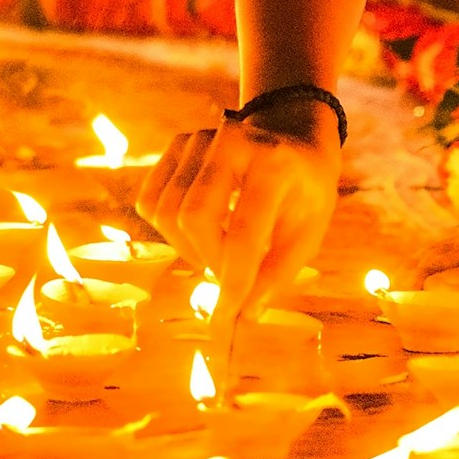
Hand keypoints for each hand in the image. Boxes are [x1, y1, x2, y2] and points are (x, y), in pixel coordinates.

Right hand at [138, 109, 340, 308]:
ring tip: (219, 251)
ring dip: (188, 248)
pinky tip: (202, 229)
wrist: (293, 136)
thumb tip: (244, 314)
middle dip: (207, 262)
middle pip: (193, 219)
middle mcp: (233, 142)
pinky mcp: (177, 144)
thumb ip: (278, 273)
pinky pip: (150, 200)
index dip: (232, 285)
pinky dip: (169, 228)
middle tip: (229, 278)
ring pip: (166, 213)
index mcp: (275, 165)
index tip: (223, 323)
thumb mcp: (308, 233)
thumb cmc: (305, 191)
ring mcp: (200, 137)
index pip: (243, 236)